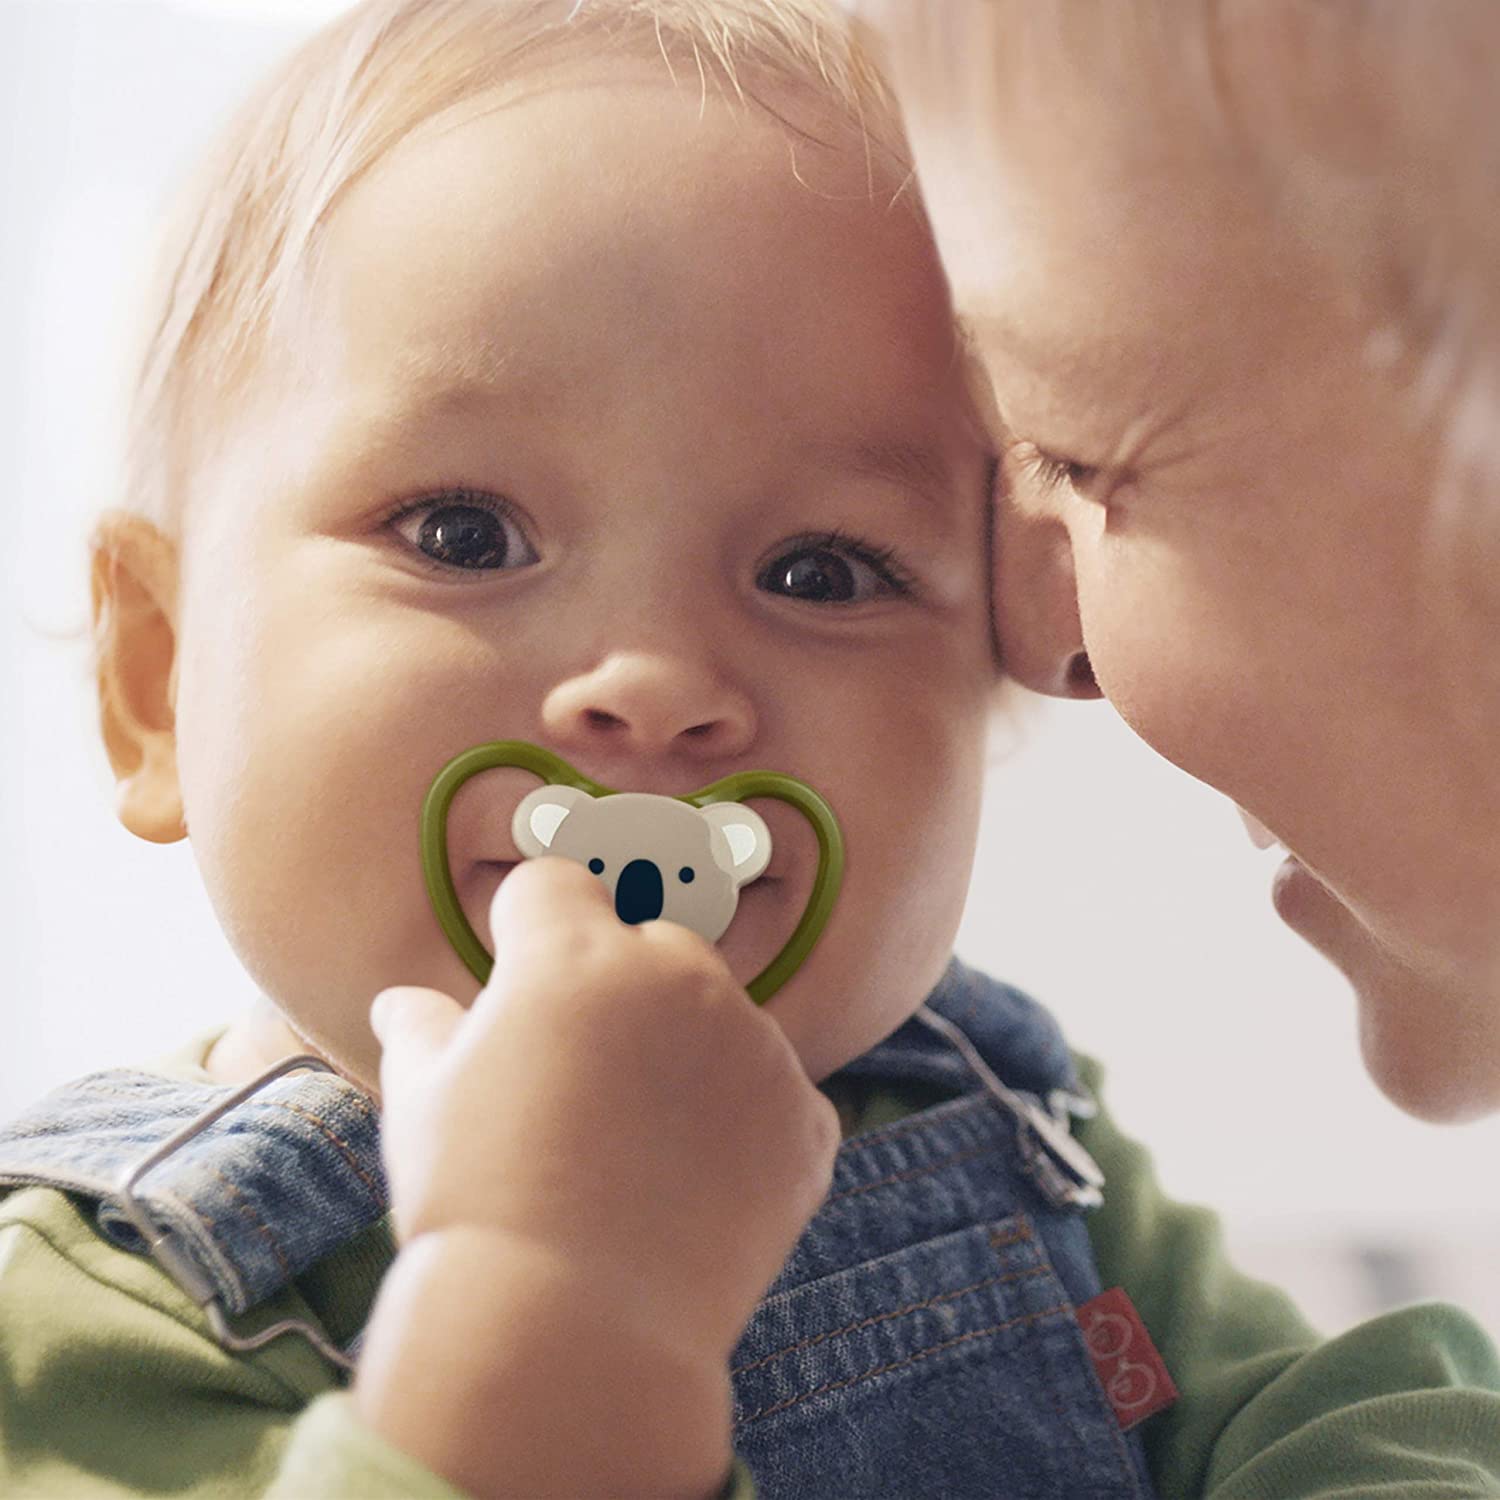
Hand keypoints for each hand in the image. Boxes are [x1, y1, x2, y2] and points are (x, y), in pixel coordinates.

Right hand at [370, 854, 840, 1362]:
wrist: (569, 1330)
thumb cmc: (475, 1205)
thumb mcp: (421, 1104)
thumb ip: (423, 1030)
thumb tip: (404, 1003)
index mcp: (573, 955)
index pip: (555, 886)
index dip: (528, 929)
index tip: (520, 977)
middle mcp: (675, 976)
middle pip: (650, 945)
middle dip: (619, 991)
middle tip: (582, 1081)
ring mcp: (752, 1043)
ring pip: (719, 1017)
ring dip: (689, 1054)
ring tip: (639, 1147)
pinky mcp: (803, 1117)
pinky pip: (776, 1093)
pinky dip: (746, 1123)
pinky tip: (697, 1185)